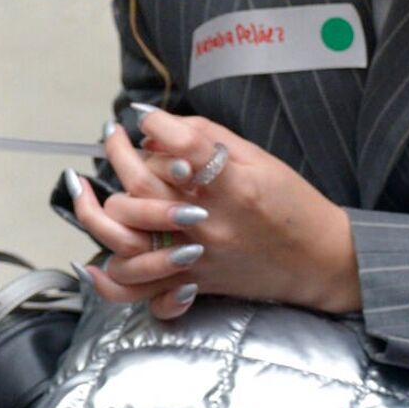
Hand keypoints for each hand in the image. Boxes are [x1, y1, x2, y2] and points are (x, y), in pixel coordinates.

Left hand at [72, 110, 360, 318]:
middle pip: (142, 186)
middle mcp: (210, 223)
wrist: (320, 261)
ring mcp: (196, 257)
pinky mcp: (191, 283)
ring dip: (101, 205)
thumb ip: (204, 138)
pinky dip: (109, 280)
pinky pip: (138, 290)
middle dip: (118, 152)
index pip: (185, 147)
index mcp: (234, 187)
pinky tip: (91, 262)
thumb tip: (153, 128)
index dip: (157, 125)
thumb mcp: (257, 158)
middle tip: (114, 137)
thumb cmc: (290, 203)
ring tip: (88, 185)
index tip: (145, 117)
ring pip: (127, 232)